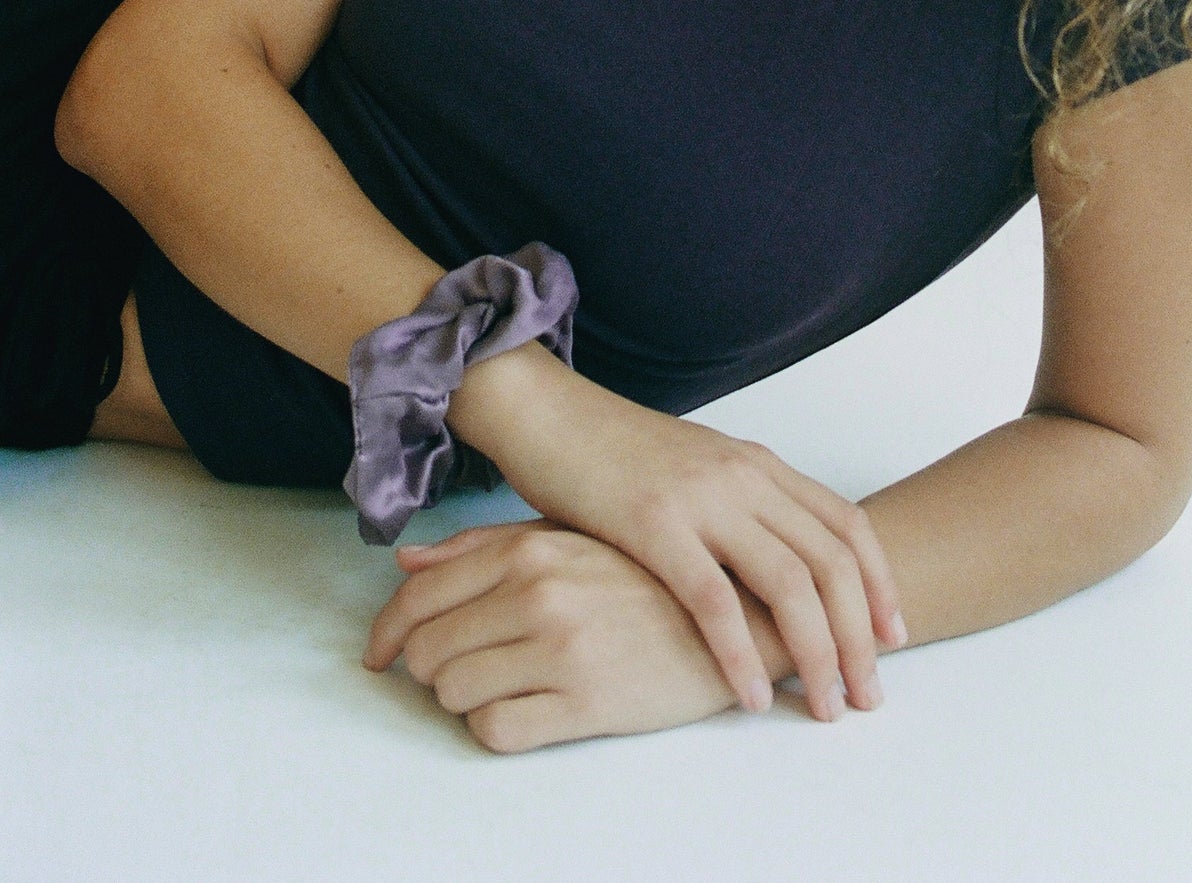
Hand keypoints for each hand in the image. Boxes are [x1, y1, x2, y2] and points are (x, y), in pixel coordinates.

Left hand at [365, 519, 810, 751]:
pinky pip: (495, 731)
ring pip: (454, 692)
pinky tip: (524, 711)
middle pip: (428, 650)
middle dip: (429, 669)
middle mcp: (539, 591)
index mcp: (532, 547)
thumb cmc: (647, 578)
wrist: (735, 618)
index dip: (388, 632)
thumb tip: (407, 561)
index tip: (378, 655)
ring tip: (499, 688)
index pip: (421, 595)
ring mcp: (560, 646)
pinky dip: (494, 728)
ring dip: (463, 699)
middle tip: (454, 673)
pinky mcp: (584, 700)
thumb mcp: (566, 539)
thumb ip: (483, 546)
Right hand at [453, 355, 906, 722]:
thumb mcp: (698, 468)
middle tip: (869, 696)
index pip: (847, 525)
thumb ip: (743, 506)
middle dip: (860, 636)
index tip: (893, 638)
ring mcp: (702, 498)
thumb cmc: (616, 454)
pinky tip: (750, 697)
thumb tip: (782, 566)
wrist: (549, 415)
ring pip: (789, 583)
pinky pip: (714, 601)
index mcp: (758, 463)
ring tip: (825, 706)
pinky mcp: (654, 525)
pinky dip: (740, 654)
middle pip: (831, 562)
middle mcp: (744, 476)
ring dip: (817, 653)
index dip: (880, 585)